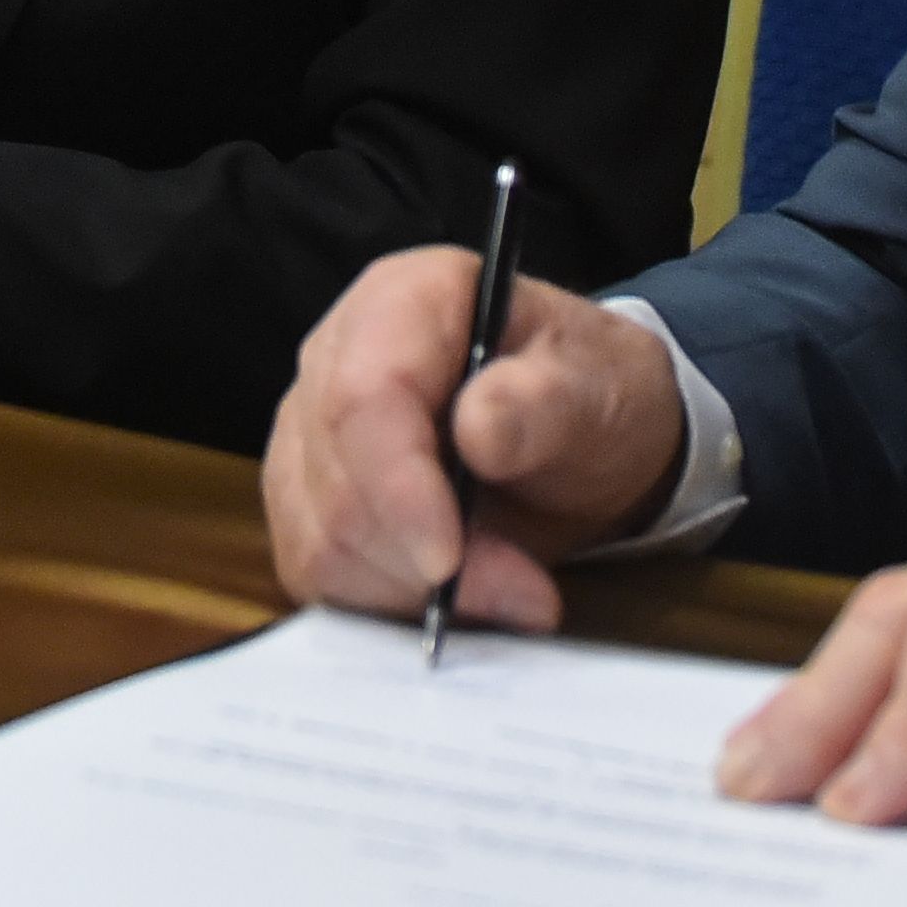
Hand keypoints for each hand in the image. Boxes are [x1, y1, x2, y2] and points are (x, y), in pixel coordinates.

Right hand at [264, 251, 688, 637]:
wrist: (583, 436)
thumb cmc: (588, 391)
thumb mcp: (599, 386)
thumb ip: (544, 402)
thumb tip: (479, 427)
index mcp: (403, 301)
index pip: (362, 395)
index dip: (396, 485)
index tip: (448, 560)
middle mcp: (335, 358)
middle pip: (332, 481)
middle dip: (420, 560)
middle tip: (522, 592)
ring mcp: (309, 434)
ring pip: (316, 539)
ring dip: (411, 591)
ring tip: (509, 590)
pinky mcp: (307, 502)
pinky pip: (318, 575)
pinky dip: (389, 605)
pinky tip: (457, 600)